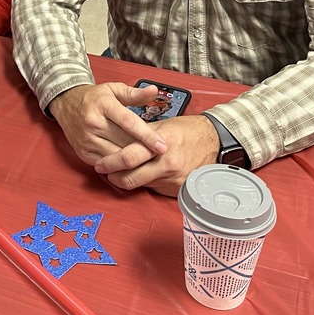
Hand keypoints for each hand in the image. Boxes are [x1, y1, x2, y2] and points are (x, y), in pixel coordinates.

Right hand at [48, 82, 167, 166]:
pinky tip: (130, 164)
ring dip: (133, 160)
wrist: (66, 104)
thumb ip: (135, 93)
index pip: (129, 122)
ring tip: (148, 160)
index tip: (162, 146)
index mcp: (103, 105)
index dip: (148, 136)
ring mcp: (87, 139)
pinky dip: (120, 166)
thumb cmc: (94, 97)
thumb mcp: (113, 89)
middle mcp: (93, 123)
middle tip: (160, 154)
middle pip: (124, 142)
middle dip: (144, 150)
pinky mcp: (83, 152)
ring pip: (116, 156)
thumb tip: (154, 91)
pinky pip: (106, 164)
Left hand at [93, 114, 219, 196]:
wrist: (213, 140)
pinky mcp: (178, 189)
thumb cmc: (187, 130)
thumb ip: (139, 135)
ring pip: (141, 185)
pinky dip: (145, 183)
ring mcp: (173, 179)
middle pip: (131, 178)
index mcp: (161, 144)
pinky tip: (141, 175)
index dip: (110, 162)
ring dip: (127, 180)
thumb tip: (117, 140)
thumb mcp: (162, 125)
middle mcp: (167, 164)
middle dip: (114, 176)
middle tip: (105, 172)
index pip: (129, 157)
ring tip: (120, 173)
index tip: (100, 164)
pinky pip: (154, 188)